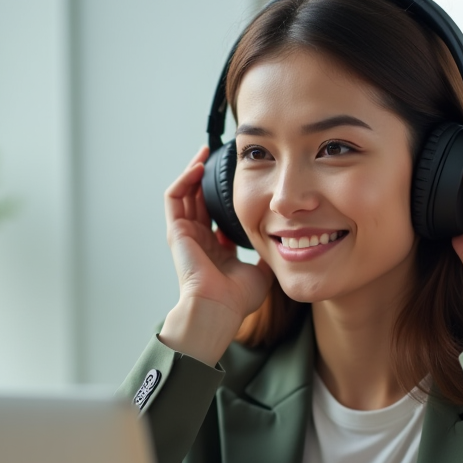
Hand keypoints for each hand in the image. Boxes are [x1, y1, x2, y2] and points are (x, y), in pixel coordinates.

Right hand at [159, 146, 273, 364]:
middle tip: (218, 155)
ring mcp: (185, 234)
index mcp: (216, 249)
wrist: (218, 309)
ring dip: (192, 171)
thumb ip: (269, 256)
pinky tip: (198, 166)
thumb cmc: (236, 299)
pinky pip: (174, 197)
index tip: (240, 177)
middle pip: (199, 199)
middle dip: (207, 176)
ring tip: (204, 152)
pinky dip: (184, 179)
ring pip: (184, 193)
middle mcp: (199, 239)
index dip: (225, 196)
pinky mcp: (176, 231)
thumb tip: (287, 244)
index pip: (217, 214)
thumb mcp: (261, 271)